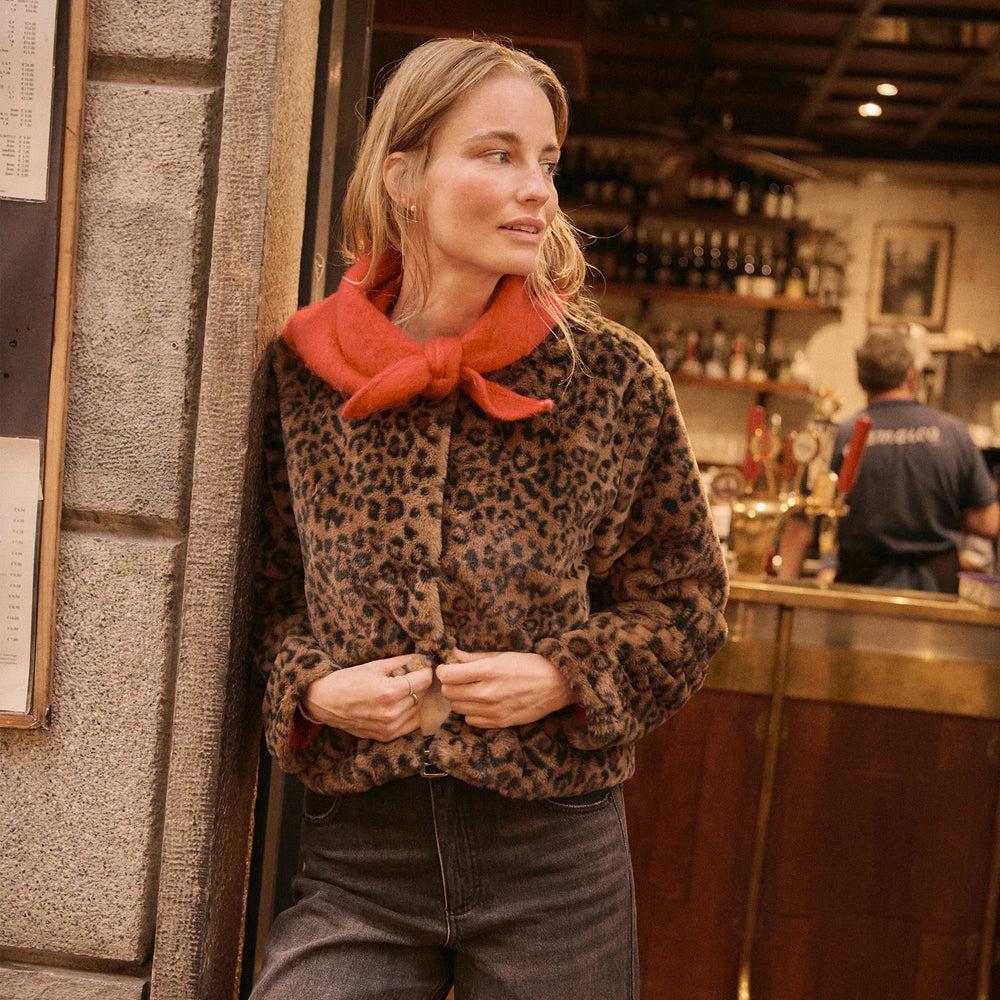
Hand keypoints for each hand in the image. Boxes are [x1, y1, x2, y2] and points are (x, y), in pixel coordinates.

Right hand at [301, 655, 432, 741]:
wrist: (324, 702)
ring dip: (416, 699)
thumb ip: (402, 663)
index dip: (425, 670)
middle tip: (414, 675)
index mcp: (389, 693)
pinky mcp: (386, 737)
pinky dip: (410, 713)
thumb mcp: (375, 666)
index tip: (422, 665)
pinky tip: (400, 704)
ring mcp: (389, 728)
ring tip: (405, 689)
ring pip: (418, 710)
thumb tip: (421, 658)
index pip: (424, 680)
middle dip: (421, 683)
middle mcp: (391, 713)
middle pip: (422, 695)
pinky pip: (411, 724)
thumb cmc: (348, 680)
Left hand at [436, 649, 574, 728]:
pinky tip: (481, 704)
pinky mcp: (500, 723)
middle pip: (449, 693)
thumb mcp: (502, 655)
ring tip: (471, 691)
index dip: (444, 671)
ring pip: (457, 708)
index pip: (448, 675)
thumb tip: (454, 653)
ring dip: (460, 699)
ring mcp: (493, 710)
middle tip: (459, 679)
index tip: (448, 668)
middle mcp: (487, 692)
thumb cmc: (530, 665)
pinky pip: (471, 721)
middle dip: (450, 685)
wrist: (557, 685)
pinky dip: (472, 712)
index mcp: (488, 671)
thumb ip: (475, 657)